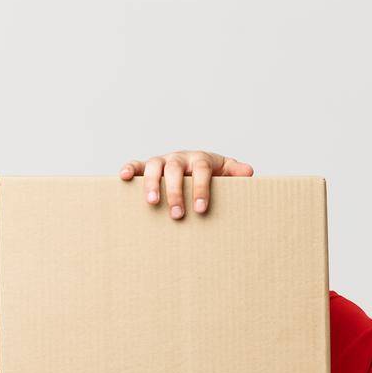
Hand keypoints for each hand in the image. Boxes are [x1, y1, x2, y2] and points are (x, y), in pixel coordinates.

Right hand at [119, 150, 254, 217]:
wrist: (197, 166)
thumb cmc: (213, 175)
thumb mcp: (226, 172)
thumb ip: (235, 172)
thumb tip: (248, 173)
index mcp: (201, 159)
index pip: (202, 170)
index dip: (201, 188)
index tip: (201, 209)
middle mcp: (180, 158)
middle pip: (176, 169)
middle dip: (176, 192)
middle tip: (178, 215)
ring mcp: (163, 161)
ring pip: (155, 166)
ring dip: (152, 183)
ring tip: (152, 202)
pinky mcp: (148, 166)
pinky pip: (137, 164)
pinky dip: (129, 168)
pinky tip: (123, 177)